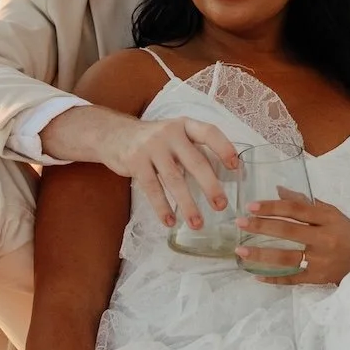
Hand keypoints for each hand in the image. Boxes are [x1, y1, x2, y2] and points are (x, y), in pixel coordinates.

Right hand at [117, 117, 239, 231]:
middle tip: (221, 206)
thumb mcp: (175, 135)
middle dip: (210, 186)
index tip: (235, 167)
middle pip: (195, 161)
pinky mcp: (135, 162)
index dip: (224, 148)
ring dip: (187, 204)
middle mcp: (170, 133)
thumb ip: (193, 149)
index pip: (209, 133)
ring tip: (198, 224)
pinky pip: (152, 188)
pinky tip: (170, 221)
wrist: (114, 134)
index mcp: (185, 125)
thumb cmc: (154, 140)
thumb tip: (222, 175)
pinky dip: (162, 207)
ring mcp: (151, 147)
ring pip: (174, 179)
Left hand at [236, 192, 349, 286]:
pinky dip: (274, 278)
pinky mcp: (319, 278)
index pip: (296, 209)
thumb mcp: (332, 213)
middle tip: (240, 223)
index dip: (272, 206)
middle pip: (288, 231)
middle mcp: (324, 238)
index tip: (251, 206)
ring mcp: (321, 260)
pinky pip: (293, 279)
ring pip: (287, 257)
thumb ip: (305, 203)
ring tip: (241, 251)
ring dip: (261, 255)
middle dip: (261, 226)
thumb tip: (278, 190)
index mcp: (328, 217)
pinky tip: (257, 275)